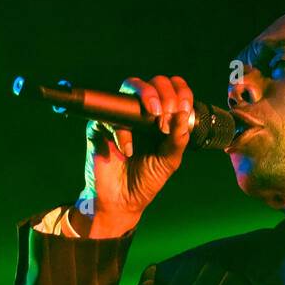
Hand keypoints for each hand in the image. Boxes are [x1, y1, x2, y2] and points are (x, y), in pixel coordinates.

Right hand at [80, 75, 193, 236]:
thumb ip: (178, 139)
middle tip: (167, 114)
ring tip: (156, 119)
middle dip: (164, 93)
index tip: (184, 107)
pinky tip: (129, 150)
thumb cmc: (145, 180)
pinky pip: (110, 117)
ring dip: (147, 96)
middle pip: (150, 83)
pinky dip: (123, 131)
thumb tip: (184, 114)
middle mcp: (139, 113)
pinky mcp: (100, 127)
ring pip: (129, 87)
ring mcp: (120, 118)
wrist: (122, 201)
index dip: (179, 91)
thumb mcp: (169, 160)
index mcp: (159, 118)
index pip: (170, 91)